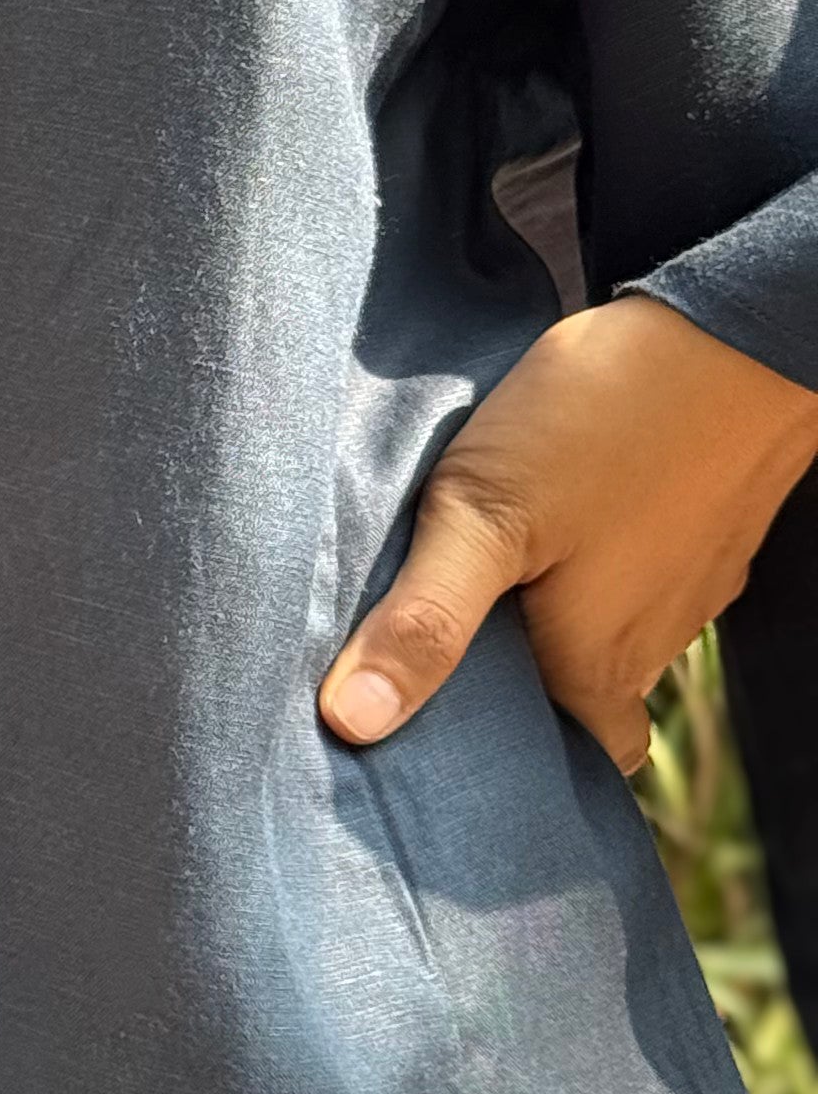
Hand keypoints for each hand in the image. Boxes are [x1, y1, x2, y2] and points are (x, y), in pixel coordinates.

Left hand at [319, 298, 817, 774]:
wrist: (738, 329)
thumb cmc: (606, 420)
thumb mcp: (482, 513)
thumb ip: (424, 620)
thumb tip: (355, 724)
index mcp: (598, 667)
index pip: (562, 763)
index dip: (504, 763)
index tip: (434, 739)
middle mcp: (654, 643)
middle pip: (581, 702)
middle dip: (514, 687)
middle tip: (433, 647)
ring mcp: (688, 582)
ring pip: (609, 632)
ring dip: (550, 616)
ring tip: (476, 575)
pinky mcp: (702, 526)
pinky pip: (638, 571)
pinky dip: (593, 560)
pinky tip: (554, 515)